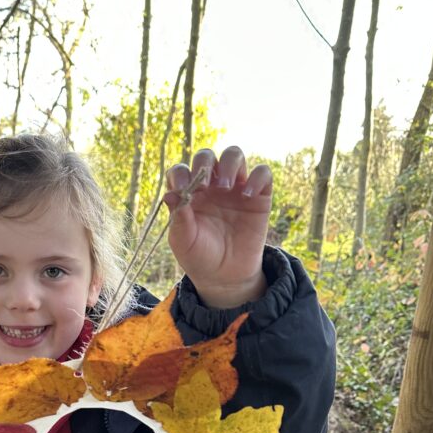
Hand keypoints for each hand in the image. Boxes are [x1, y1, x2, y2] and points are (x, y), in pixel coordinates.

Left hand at [164, 146, 272, 308]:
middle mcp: (210, 185)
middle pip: (207, 155)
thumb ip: (178, 219)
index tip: (183, 188)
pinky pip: (263, 173)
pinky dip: (256, 178)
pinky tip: (247, 196)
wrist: (225, 276)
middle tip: (205, 184)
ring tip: (225, 187)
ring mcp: (235, 187)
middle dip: (204, 162)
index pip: (181, 170)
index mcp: (188, 193)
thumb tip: (170, 195)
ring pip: (234, 155)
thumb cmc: (199, 257)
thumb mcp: (184, 242)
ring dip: (229, 164)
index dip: (181, 174)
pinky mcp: (258, 195)